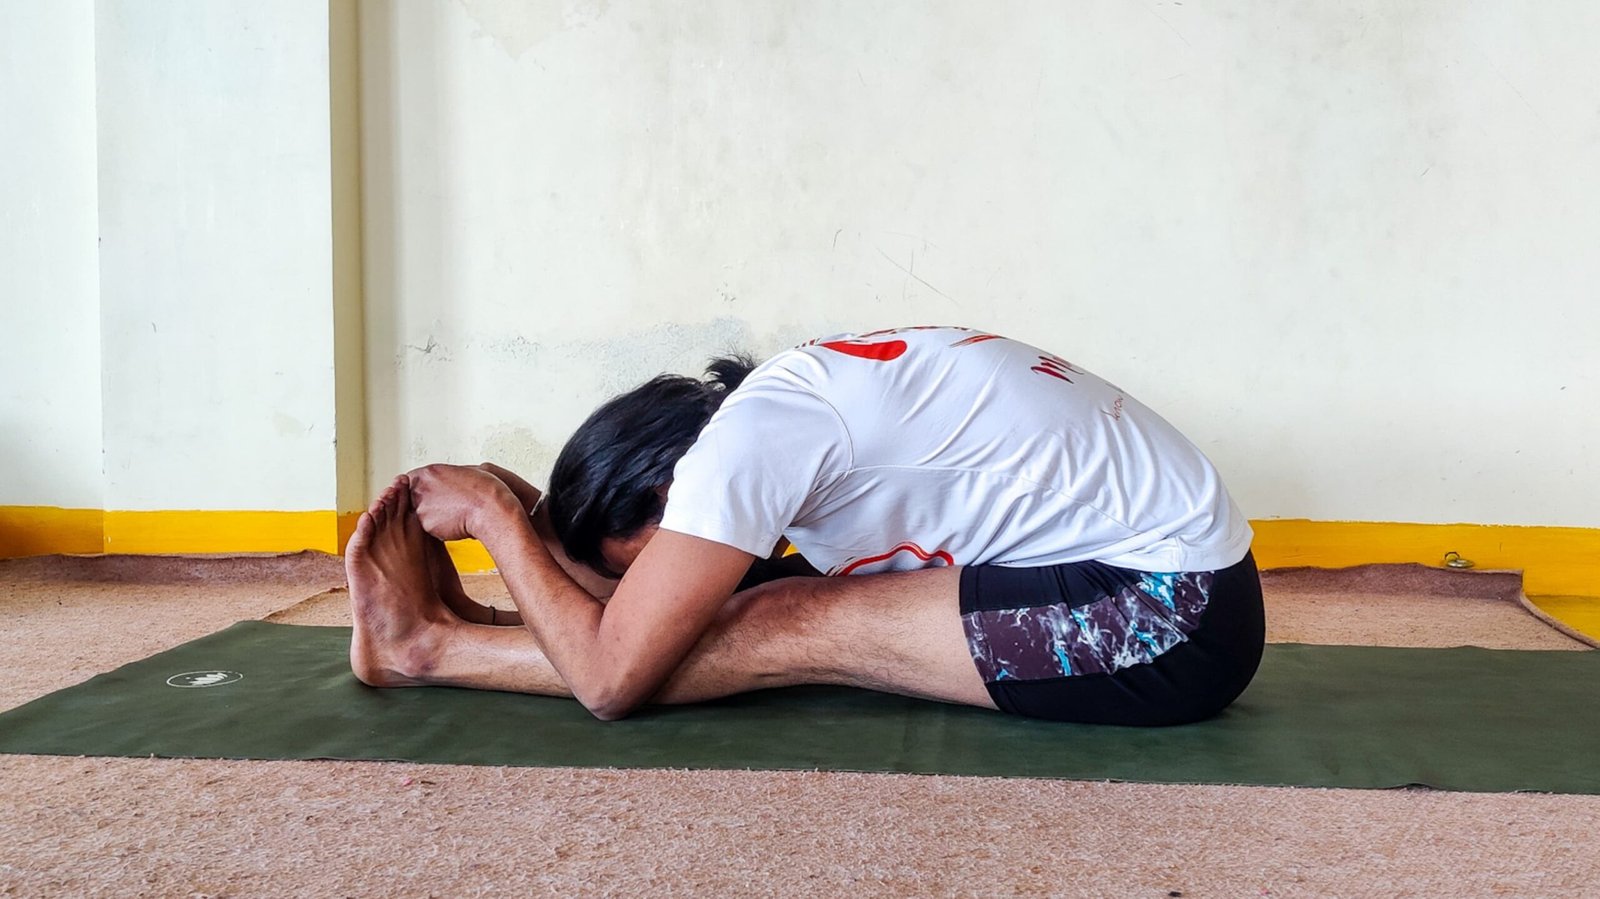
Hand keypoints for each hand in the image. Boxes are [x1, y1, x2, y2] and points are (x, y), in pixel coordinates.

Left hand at [404, 464, 520, 541]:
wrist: (489, 509)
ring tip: (453, 515)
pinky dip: (439, 528)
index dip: (421, 488)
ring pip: (420, 514)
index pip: (410, 480)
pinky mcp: (427, 525)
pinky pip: (430, 528)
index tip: (429, 493)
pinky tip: (455, 524)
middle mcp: (420, 490)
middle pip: (412, 497)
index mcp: (429, 473)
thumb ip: (447, 476)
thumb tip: (447, 478)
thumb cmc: (484, 489)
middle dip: (423, 502)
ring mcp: (421, 508)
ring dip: (431, 516)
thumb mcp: (463, 471)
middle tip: (443, 506)